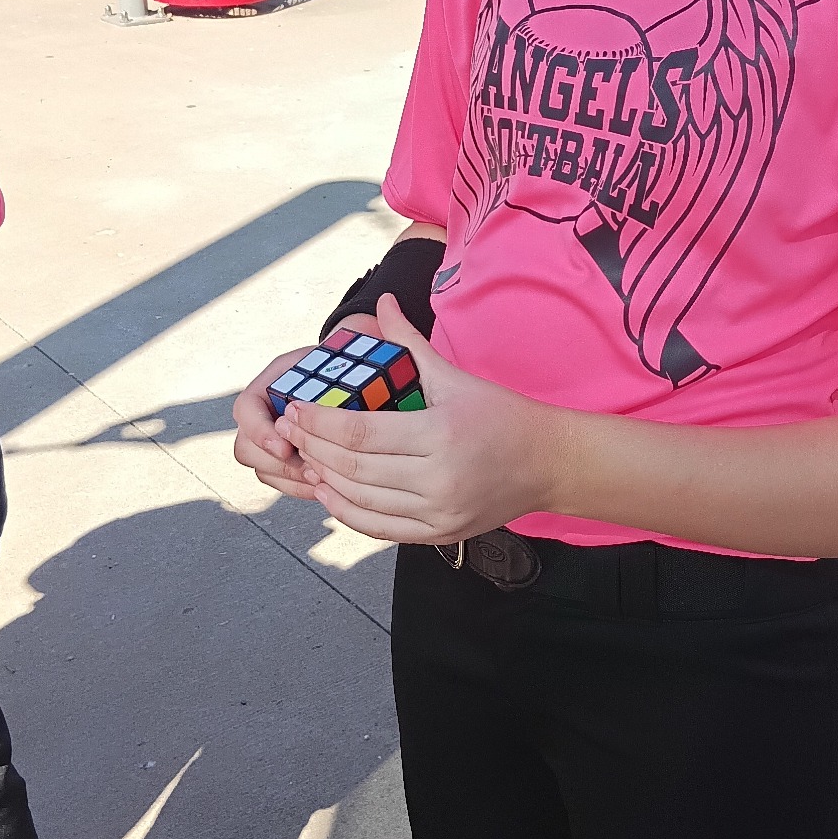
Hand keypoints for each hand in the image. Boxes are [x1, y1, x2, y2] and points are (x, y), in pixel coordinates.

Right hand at [231, 315, 372, 498]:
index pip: (245, 409)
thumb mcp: (363, 344)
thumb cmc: (362, 359)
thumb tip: (387, 306)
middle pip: (246, 447)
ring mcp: (280, 438)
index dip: (259, 429)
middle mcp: (271, 411)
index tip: (284, 443)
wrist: (369, 378)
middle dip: (276, 463)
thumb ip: (367, 331)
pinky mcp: (295, 460)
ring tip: (323, 480)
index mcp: (277, 381)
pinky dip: (302, 488)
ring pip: (263, 469)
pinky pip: (284, 483)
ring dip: (290, 479)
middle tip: (309, 469)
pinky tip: (329, 488)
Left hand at [278, 295, 562, 544]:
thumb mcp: (453, 376)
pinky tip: (329, 492)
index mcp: (440, 433)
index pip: (361, 432)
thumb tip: (382, 304)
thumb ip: (409, 342)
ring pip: (362, 500)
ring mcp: (438, 512)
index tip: (296, 410)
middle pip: (355, 468)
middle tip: (288, 432)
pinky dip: (348, 512)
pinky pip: (380, 528)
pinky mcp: (439, 534)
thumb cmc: (502, 415)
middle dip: (314, 449)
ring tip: (303, 458)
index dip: (320, 424)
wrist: (549, 463)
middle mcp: (438, 478)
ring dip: (326, 480)